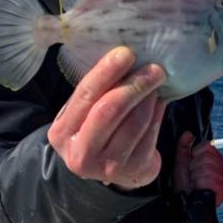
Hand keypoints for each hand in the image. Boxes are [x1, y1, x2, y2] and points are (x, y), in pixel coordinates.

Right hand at [47, 47, 166, 190]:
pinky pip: (151, 134)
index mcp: (62, 133)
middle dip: (134, 85)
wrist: (110, 169)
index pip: (85, 96)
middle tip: (154, 68)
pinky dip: (158, 113)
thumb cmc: (96, 131)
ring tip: (157, 81)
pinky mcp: (135, 170)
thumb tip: (124, 57)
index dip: (106, 73)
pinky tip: (160, 101)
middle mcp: (81, 153)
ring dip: (149, 98)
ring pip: (135, 123)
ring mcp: (109, 166)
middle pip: (109, 111)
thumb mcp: (85, 114)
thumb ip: (97, 93)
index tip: (126, 53)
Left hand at [173, 132, 222, 207]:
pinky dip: (200, 184)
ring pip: (207, 168)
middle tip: (193, 178)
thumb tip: (188, 133)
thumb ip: (183, 147)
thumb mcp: (181, 163)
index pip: (207, 146)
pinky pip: (211, 180)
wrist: (183, 205)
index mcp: (217, 160)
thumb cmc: (184, 185)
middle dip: (194, 168)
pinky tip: (199, 190)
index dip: (194, 155)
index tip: (191, 166)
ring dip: (196, 178)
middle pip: (206, 157)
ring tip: (195, 185)